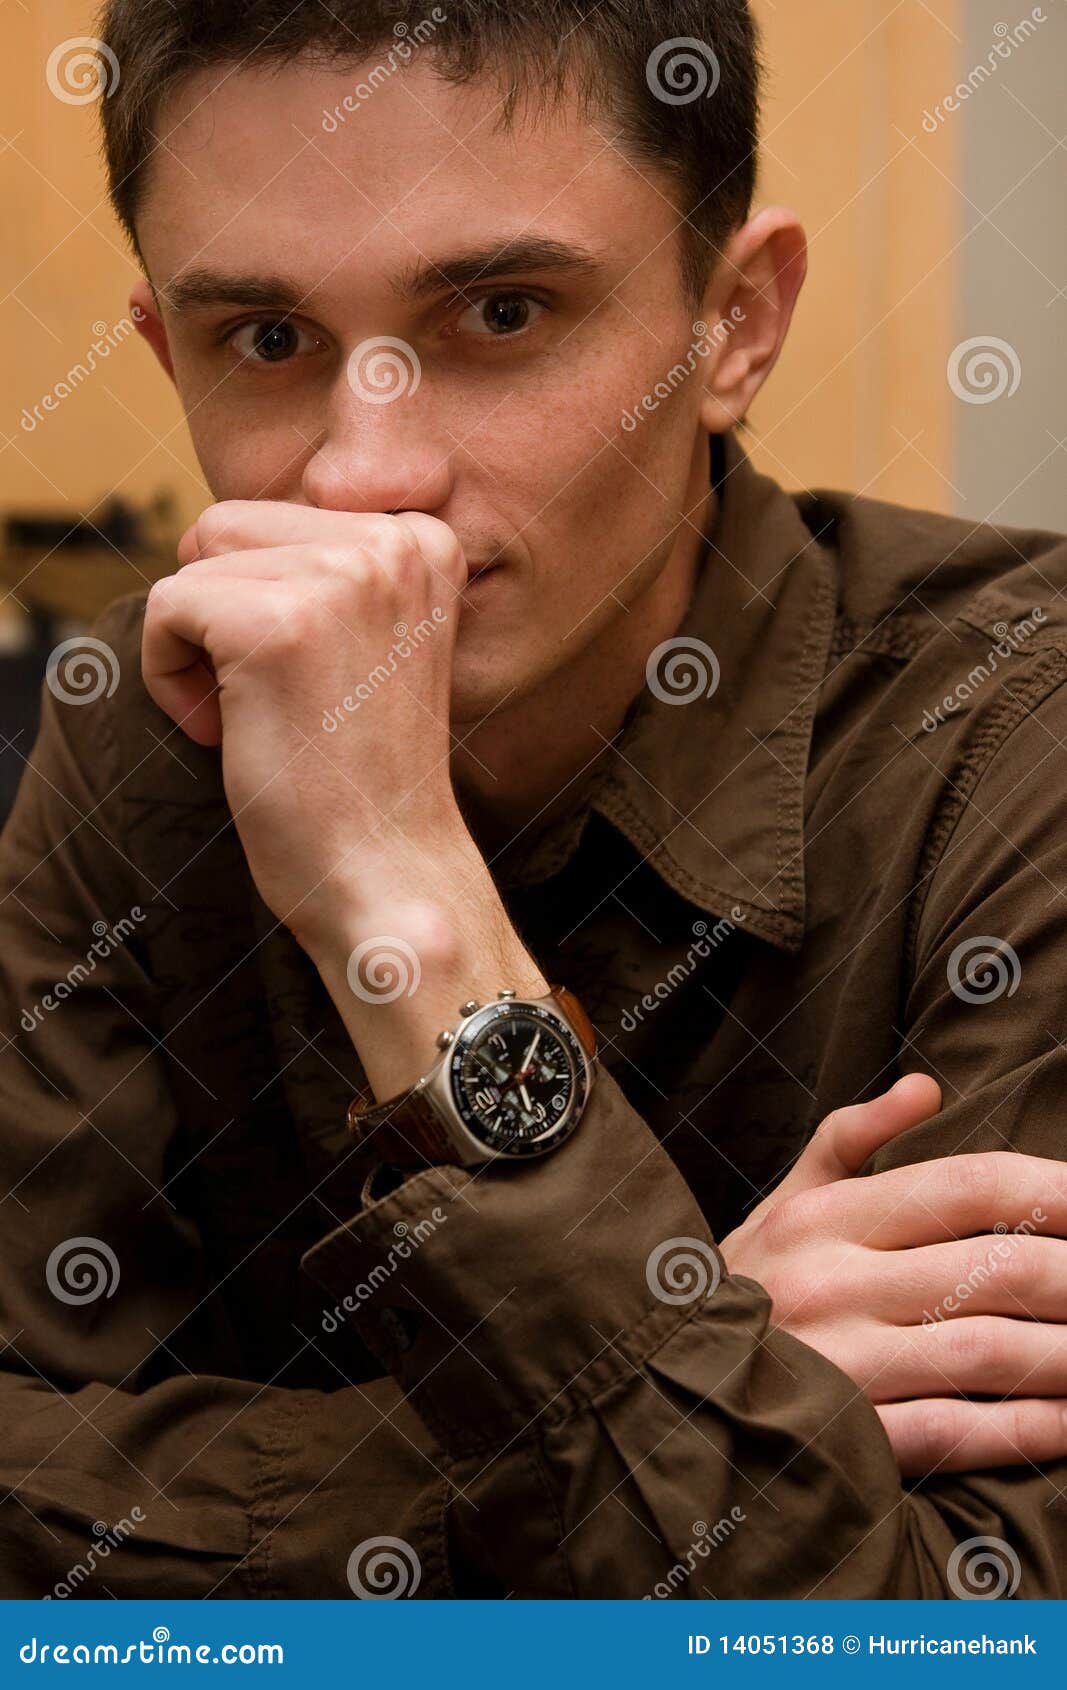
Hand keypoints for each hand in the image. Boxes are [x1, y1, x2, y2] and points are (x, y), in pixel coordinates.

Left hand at [143, 502, 470, 941]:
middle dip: (220, 613)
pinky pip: (165, 608)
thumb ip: (323, 570)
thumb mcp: (370, 639)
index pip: (278, 518)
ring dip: (196, 650)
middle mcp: (392, 542)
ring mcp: (339, 579)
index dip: (262, 601)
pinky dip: (168, 678)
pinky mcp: (275, 625)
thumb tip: (198, 529)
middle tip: (273, 702)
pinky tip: (226, 732)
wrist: (388, 874)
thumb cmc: (363, 776)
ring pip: (193, 564)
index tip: (307, 680)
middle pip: (226, 527)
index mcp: (423, 539)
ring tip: (257, 719)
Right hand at [719, 1075, 1066, 1474]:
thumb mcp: (781, 1200)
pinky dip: (1030, 1429)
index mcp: (825, 1214)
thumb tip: (927, 1085)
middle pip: (1001, 1267)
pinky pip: (959, 1431)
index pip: (969, 1184)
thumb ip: (852, 1138)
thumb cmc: (736, 1287)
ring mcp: (841, 1361)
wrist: (650, 1389)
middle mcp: (834, 1280)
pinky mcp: (846, 1437)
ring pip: (993, 1350)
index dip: (1056, 1189)